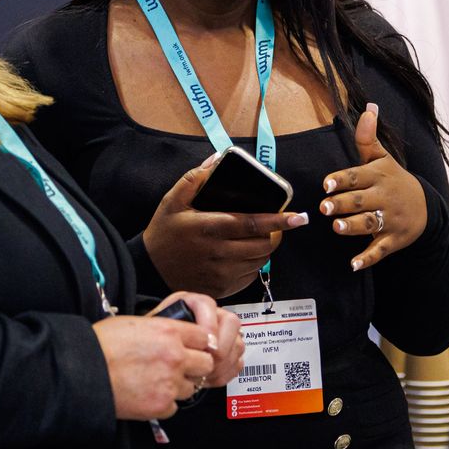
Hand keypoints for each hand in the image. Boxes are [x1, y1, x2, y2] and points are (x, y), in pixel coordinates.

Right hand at [93, 302, 220, 420]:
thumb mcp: (133, 323)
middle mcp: (175, 356)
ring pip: (191, 387)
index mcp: (168, 332)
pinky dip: (164, 402)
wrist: (84, 372)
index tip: (191, 348)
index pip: (204, 337)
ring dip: (178, 385)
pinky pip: (174, 406)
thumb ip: (160, 329)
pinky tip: (147, 394)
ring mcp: (170, 383)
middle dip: (194, 365)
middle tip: (177, 367)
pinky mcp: (162, 405)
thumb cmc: (101, 344)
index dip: (197, 343)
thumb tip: (172, 335)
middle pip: (206, 363)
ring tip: (155, 381)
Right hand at [142, 151, 310, 296]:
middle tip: (276, 225)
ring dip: (266, 249)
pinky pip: (249, 276)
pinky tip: (245, 254)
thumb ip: (195, 178)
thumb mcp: (173, 200)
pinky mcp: (222, 288)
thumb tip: (217, 159)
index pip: (253, 224)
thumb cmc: (163, 232)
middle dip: (276, 234)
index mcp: (209, 228)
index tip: (299, 217)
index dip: (279, 221)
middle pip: (263, 245)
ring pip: (260, 261)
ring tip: (260, 237)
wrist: (149, 269)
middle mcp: (218, 253)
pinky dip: (254, 264)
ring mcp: (221, 274)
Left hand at [320, 104, 427, 271]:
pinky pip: (380, 250)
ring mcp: (390, 220)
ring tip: (337, 227)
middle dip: (343, 204)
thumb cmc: (393, 179)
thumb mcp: (382, 158)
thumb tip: (369, 107)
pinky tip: (353, 264)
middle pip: (361, 201)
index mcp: (378, 176)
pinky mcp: (394, 240)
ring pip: (370, 224)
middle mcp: (384, 198)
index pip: (358, 176)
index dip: (342, 179)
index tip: (326, 183)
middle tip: (324, 207)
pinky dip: (368, 258)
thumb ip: (368, 137)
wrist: (426, 207)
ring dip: (353, 227)